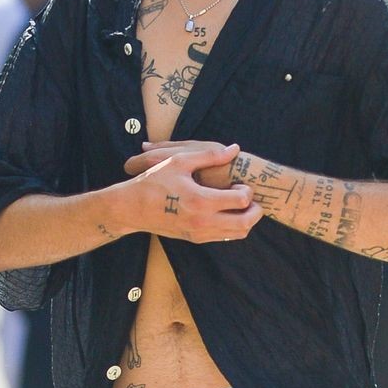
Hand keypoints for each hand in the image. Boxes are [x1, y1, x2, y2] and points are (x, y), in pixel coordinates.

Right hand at [118, 140, 261, 242]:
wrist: (131, 208)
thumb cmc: (153, 182)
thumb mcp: (179, 162)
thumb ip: (209, 155)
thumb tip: (234, 148)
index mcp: (201, 201)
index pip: (241, 201)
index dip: (247, 190)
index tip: (239, 183)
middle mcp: (203, 222)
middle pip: (246, 223)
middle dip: (256, 210)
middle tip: (250, 197)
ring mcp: (199, 233)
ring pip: (237, 234)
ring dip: (245, 220)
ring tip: (238, 204)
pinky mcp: (195, 239)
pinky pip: (224, 237)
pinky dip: (232, 226)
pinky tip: (224, 210)